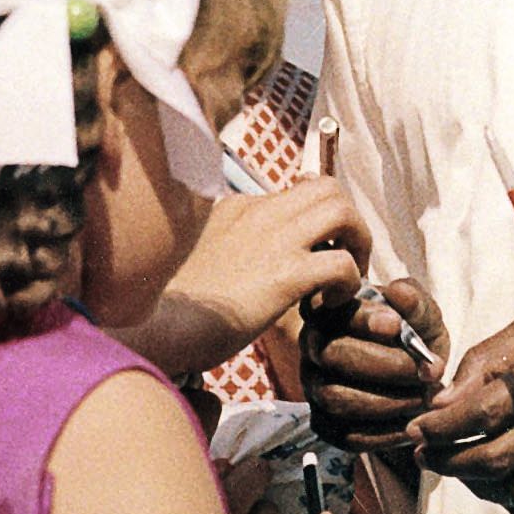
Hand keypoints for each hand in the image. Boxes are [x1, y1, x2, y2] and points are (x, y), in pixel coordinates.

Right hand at [136, 181, 371, 375]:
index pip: (298, 191)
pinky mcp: (283, 275)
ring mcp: (272, 240)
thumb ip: (230, 248)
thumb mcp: (204, 258)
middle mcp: (258, 212)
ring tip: (344, 281)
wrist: (155, 327)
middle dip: (350, 223)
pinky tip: (329, 307)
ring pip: (342, 209)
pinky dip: (348, 284)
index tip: (320, 254)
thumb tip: (250, 262)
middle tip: (344, 263)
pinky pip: (340, 263)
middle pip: (328, 186)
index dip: (320, 223)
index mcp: (239, 208)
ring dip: (357, 244)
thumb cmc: (173, 306)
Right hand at [299, 278, 446, 452]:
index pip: (334, 310)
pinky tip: (411, 423)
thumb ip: (414, 302)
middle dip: (385, 366)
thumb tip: (400, 293)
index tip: (397, 325)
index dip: (362, 319)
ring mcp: (314, 386)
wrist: (414, 376)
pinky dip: (382, 432)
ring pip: (337, 398)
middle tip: (426, 371)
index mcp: (329, 308)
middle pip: (333, 355)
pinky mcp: (324, 422)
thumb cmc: (413, 336)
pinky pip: (345, 434)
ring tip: (423, 397)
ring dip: (387, 401)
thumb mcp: (421, 314)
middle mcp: (313, 345)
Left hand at [408, 310, 513, 513]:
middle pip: (502, 456)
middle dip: (452, 461)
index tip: (416, 429)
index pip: (486, 410)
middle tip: (423, 455)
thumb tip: (438, 403)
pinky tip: (494, 484)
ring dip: (479, 485)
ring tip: (454, 467)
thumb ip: (478, 366)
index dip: (444, 426)